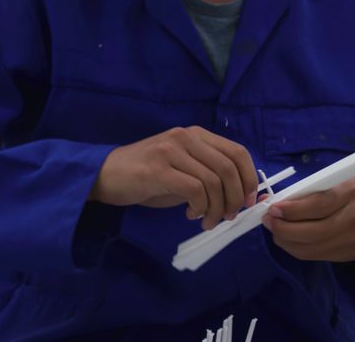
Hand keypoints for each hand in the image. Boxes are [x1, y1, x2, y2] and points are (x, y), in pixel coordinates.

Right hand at [89, 126, 257, 230]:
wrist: (105, 175)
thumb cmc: (145, 176)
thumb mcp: (181, 169)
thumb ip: (208, 175)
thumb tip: (241, 197)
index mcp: (196, 134)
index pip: (238, 152)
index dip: (249, 179)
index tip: (248, 202)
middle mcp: (186, 137)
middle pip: (229, 168)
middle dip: (235, 199)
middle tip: (228, 217)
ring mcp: (172, 150)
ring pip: (214, 181)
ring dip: (216, 209)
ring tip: (206, 221)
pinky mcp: (159, 169)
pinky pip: (195, 190)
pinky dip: (200, 207)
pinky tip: (190, 214)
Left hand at [261, 176, 354, 263]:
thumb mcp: (338, 182)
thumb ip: (308, 191)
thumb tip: (272, 199)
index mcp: (353, 193)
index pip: (319, 205)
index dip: (292, 209)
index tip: (273, 208)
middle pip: (313, 232)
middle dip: (284, 228)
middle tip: (267, 221)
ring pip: (312, 248)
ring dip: (286, 241)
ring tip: (275, 230)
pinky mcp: (350, 256)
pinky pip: (317, 256)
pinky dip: (298, 249)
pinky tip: (288, 239)